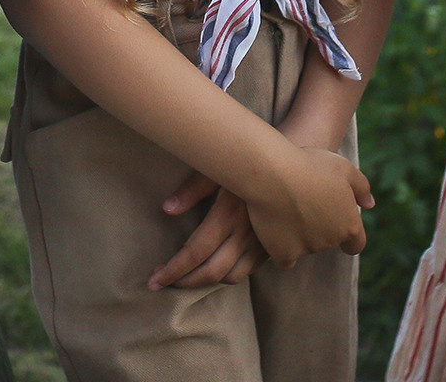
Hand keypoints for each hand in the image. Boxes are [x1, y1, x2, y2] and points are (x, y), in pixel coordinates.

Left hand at [147, 173, 262, 289]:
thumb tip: (167, 209)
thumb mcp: (217, 168)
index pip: (195, 252)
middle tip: (162, 283)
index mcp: (228, 215)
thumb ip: (192, 190)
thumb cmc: (248, 162)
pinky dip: (228, 276)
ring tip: (185, 278)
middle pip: (211, 271)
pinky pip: (248, 270)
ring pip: (231, 277)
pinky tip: (215, 269)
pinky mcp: (272, 246)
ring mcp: (262, 243)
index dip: (173, 269)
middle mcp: (246, 234)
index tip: (154, 279)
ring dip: (206, 282)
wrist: (291, 167)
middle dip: (184, 282)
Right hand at [239, 145, 372, 266]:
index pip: (355, 243)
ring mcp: (306, 249)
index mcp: (349, 224)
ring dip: (298, 233)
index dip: (348, 238)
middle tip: (303, 202)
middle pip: (326, 240)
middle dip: (318, 227)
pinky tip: (274, 230)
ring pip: (304, 246)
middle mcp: (330, 241)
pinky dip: (280, 247)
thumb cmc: (309, 165)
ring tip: (284, 206)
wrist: (271, 172)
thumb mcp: (343, 167)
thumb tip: (369, 204)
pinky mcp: (283, 254)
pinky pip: (284, 257)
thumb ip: (361, 188)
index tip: (338, 230)